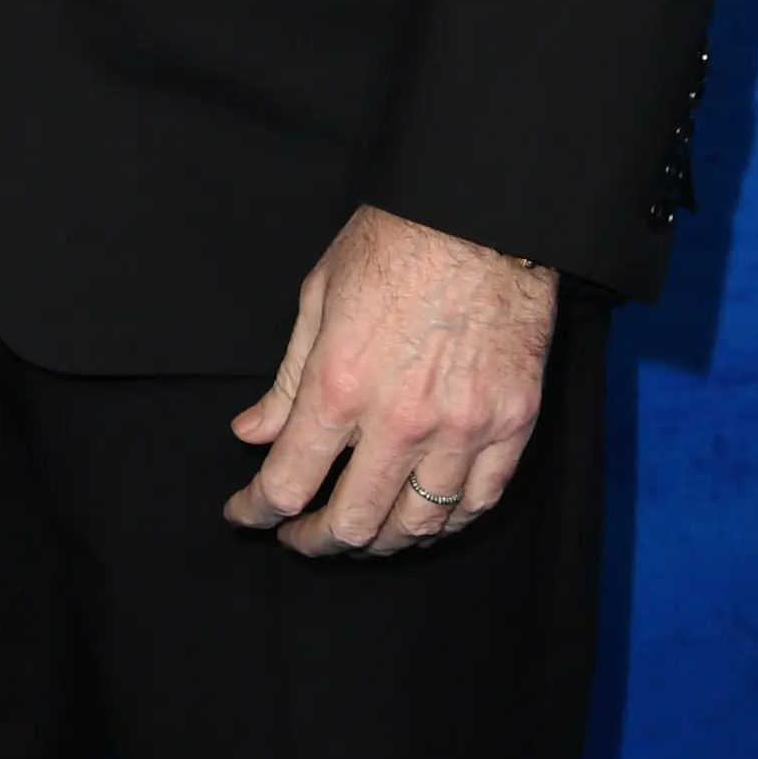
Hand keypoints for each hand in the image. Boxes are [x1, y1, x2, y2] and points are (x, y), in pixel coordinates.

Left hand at [224, 204, 556, 558]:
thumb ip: (288, 379)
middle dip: (315, 542)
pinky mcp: (512, 425)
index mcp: (340, 386)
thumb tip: (253, 432)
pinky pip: (477, 503)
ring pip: (418, 526)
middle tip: (300, 538)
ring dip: (380, 543)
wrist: (482, 215)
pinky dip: (444, 524)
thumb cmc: (393, 244)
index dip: (257, 510)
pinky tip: (421, 520)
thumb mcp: (318, 299)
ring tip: (359, 536)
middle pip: (352, 523)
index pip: (287, 482)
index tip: (246, 514)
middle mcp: (401, 422)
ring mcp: (462, 429)